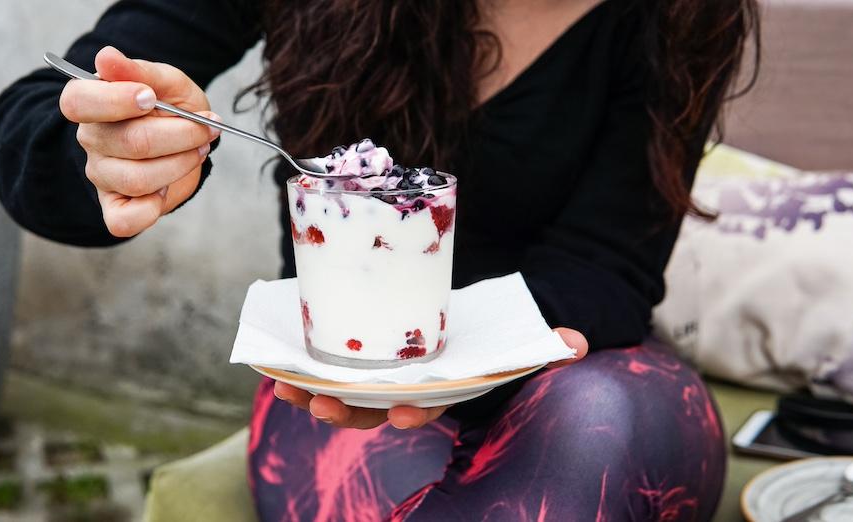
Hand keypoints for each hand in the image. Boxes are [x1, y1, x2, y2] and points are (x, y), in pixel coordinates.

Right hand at [59, 46, 219, 236]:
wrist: (186, 139)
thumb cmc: (171, 107)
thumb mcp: (166, 81)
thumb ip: (140, 70)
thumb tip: (106, 57)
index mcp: (91, 102)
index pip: (78, 101)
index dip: (116, 100)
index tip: (150, 97)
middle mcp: (91, 140)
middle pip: (131, 142)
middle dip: (182, 134)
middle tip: (206, 127)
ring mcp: (102, 175)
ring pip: (138, 179)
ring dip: (181, 164)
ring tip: (197, 150)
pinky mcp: (115, 207)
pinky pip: (124, 221)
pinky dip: (151, 210)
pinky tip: (165, 191)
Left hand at [274, 327, 588, 429]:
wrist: (464, 325)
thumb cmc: (488, 336)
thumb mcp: (518, 338)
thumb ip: (543, 343)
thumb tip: (577, 343)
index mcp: (440, 390)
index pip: (428, 406)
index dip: (416, 411)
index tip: (405, 409)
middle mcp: (404, 391)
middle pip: (371, 410)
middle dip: (345, 412)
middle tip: (322, 407)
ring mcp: (375, 378)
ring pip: (339, 395)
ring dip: (310, 395)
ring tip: (286, 387)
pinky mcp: (353, 356)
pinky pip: (321, 368)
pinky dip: (298, 368)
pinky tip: (276, 362)